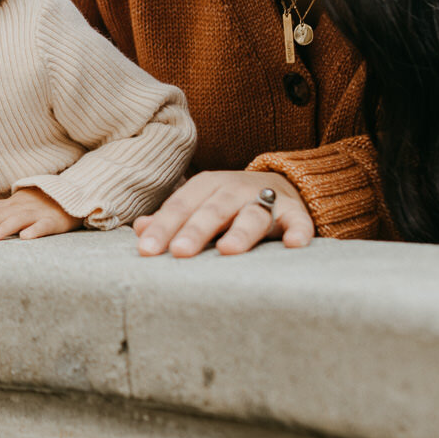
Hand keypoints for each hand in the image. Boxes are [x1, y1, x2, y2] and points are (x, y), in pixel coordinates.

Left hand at [0, 187, 80, 239]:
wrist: (72, 196)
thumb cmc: (40, 206)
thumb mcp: (19, 206)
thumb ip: (0, 213)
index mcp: (12, 204)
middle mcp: (22, 206)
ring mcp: (38, 213)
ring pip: (18, 219)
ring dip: (4, 228)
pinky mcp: (54, 221)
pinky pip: (43, 225)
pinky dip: (34, 230)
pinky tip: (25, 238)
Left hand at [132, 171, 312, 256]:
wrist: (281, 184)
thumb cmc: (228, 204)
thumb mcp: (199, 205)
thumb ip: (172, 219)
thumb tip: (140, 229)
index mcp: (206, 186)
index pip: (180, 207)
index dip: (163, 227)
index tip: (147, 250)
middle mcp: (234, 189)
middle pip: (212, 210)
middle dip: (195, 230)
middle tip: (179, 252)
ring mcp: (265, 199)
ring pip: (251, 215)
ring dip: (240, 232)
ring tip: (228, 250)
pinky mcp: (295, 212)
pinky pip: (298, 221)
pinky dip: (298, 231)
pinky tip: (293, 245)